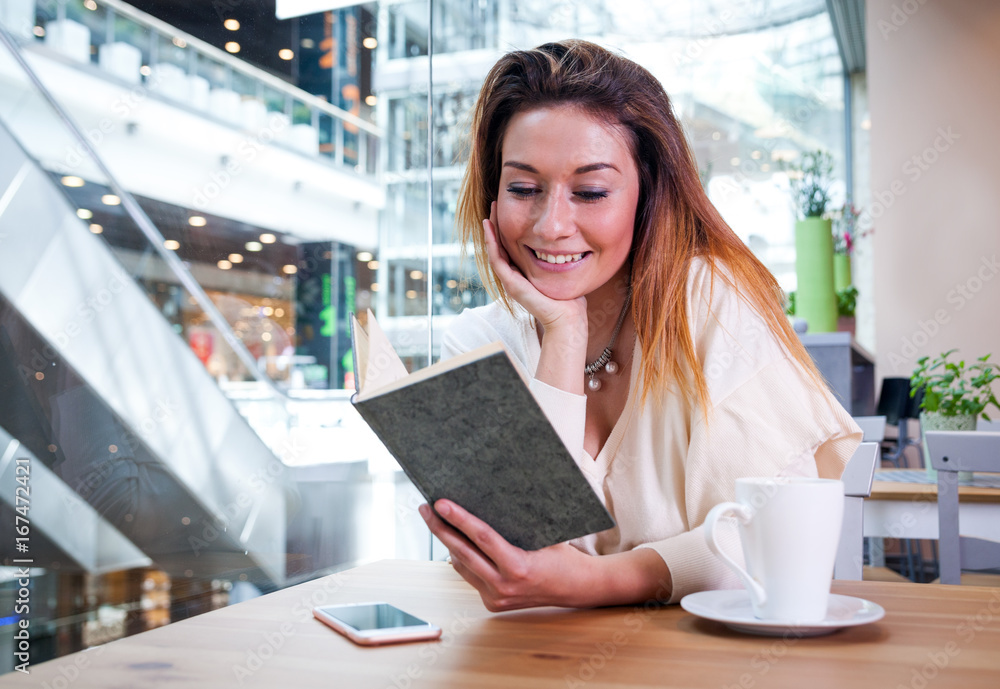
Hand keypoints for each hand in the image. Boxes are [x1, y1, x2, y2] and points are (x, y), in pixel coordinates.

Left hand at [419, 499, 593, 610]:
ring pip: (461, 565)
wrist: (576, 588)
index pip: (481, 537)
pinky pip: (470, 576)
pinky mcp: (493, 603)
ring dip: (447, 543)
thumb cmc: (562, 556)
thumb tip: (482, 504)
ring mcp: (496, 597)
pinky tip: (454, 541)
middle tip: (425, 508)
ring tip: (435, 520)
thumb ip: (513, 527)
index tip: (440, 503)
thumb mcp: (542, 536)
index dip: (459, 519)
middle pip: (462, 552)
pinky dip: (461, 558)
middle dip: (440, 528)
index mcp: (519, 567)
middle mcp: (504, 586)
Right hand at [483, 203, 586, 334]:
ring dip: (490, 232)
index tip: (507, 210)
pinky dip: (491, 243)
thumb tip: (568, 245)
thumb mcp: (562, 271)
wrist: (567, 317)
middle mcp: (514, 277)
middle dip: (496, 225)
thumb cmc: (569, 299)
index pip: (510, 248)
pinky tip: (490, 228)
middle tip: (495, 204)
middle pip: (499, 247)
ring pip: (494, 252)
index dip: (506, 229)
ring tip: (489, 213)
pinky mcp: (512, 284)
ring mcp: (510, 281)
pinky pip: (497, 260)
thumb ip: (559, 259)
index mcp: (523, 274)